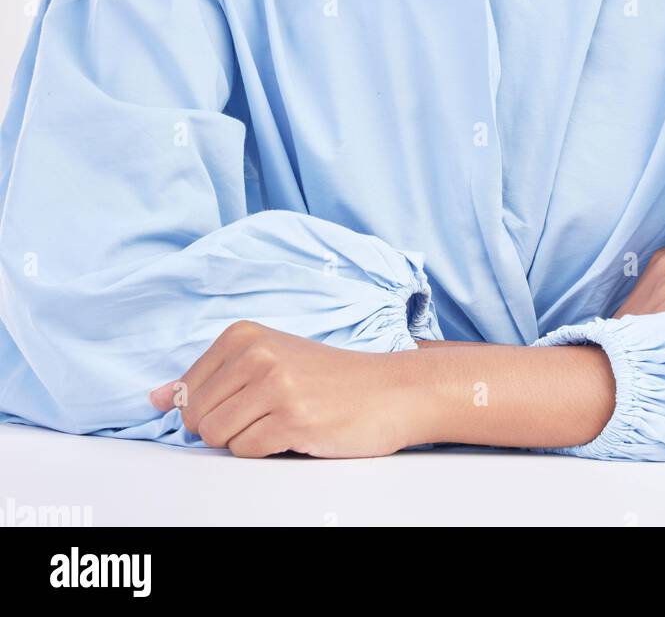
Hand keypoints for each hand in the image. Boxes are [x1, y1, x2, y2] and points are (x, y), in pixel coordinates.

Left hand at [147, 320, 417, 457]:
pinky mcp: (292, 419)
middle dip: (226, 428)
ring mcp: (274, 385)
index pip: (185, 393)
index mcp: (243, 335)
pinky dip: (267, 451)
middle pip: (197, 419)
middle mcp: (256, 354)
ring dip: (247, 440)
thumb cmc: (327, 379)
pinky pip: (247, 452)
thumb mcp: (266, 361)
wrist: (390, 389)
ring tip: (282, 421)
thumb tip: (152, 397)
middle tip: (268, 413)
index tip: (248, 400)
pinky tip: (298, 430)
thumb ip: (207, 379)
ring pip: (218, 438)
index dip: (211, 409)